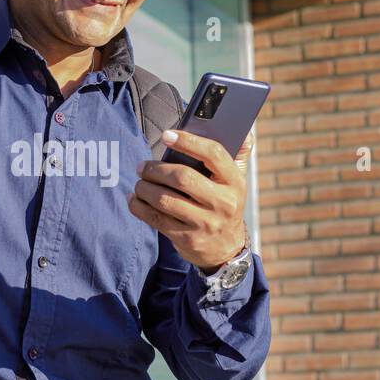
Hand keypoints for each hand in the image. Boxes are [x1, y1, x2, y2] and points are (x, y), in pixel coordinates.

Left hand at [128, 129, 254, 271]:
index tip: (166, 135)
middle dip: (156, 169)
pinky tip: (134, 199)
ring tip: (139, 182)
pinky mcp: (187, 239)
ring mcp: (205, 223)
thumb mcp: (236, 181)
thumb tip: (245, 130)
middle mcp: (223, 203)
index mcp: (235, 182)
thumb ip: (238, 155)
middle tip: (142, 166)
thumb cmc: (225, 204)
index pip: (213, 154)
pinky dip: (139, 207)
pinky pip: (156, 219)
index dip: (188, 141)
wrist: (226, 248)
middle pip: (182, 178)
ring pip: (165, 200)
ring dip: (144, 188)